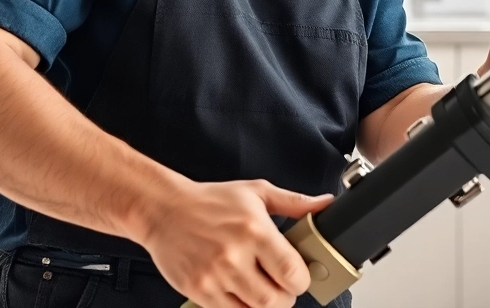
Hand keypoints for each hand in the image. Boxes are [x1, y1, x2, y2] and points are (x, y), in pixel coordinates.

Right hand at [139, 178, 331, 307]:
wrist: (163, 209)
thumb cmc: (211, 201)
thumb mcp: (256, 193)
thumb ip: (294, 203)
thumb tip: (326, 204)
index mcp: (255, 230)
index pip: (292, 272)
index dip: (301, 279)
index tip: (297, 274)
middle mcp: (235, 256)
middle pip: (276, 300)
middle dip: (285, 296)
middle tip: (280, 284)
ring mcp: (214, 276)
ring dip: (263, 304)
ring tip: (260, 288)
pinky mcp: (198, 290)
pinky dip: (240, 307)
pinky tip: (239, 292)